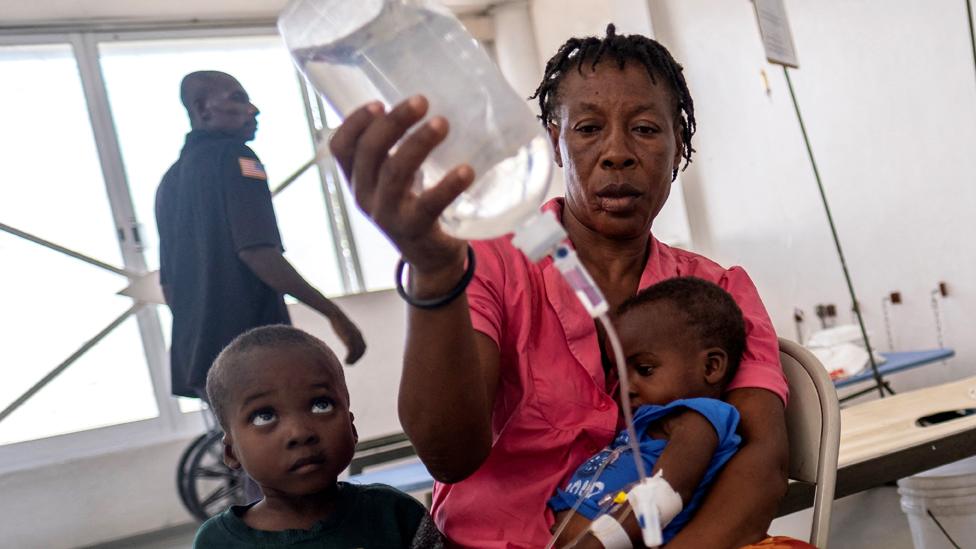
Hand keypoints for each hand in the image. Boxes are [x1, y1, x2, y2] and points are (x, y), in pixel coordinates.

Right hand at [329, 96, 474, 275]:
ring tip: (442, 124)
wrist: (431, 257)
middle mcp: (366, 197)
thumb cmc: (415, 204)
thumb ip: (398, 148)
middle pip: (370, 153)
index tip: (379, 103)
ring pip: (395, 174)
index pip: (341, 147)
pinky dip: (448, 185)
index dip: (354, 122)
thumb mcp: (397, 178)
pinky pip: (429, 205)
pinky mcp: (416, 230)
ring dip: (418, 144)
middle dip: (394, 123)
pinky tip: (466, 170)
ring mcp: (388, 215)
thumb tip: (425, 101)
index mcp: (358, 180)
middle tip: (422, 101)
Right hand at [330, 314, 365, 363]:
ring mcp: (354, 337)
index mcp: (359, 334)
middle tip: (350, 364)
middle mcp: (359, 336)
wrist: (336, 314)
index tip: (353, 359)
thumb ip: (348, 333)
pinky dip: (350, 358)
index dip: (360, 355)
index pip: (364, 347)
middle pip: (362, 351)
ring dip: (353, 360)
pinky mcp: (349, 338)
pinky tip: (345, 361)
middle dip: (357, 359)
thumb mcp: (346, 328)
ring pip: (357, 352)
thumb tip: (346, 336)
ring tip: (347, 363)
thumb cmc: (339, 321)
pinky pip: (352, 351)